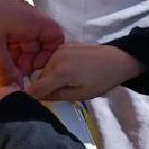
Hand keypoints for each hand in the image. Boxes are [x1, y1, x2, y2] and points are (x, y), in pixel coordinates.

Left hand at [0, 0, 64, 83]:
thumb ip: (5, 70)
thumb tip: (17, 90)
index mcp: (32, 20)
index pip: (55, 37)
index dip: (49, 55)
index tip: (33, 69)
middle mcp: (27, 18)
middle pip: (39, 43)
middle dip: (30, 61)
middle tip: (15, 76)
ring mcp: (13, 17)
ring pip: (24, 42)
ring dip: (17, 58)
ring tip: (5, 72)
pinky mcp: (0, 19)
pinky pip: (11, 37)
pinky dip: (8, 50)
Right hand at [26, 43, 143, 100]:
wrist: (117, 60)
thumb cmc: (101, 81)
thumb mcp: (80, 95)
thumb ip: (56, 96)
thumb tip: (37, 98)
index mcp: (60, 72)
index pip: (35, 88)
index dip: (32, 98)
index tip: (34, 103)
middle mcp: (55, 58)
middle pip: (40, 78)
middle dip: (46, 88)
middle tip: (63, 93)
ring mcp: (58, 49)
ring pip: (45, 69)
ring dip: (51, 78)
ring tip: (70, 81)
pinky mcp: (63, 45)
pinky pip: (52, 60)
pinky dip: (57, 68)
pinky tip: (72, 70)